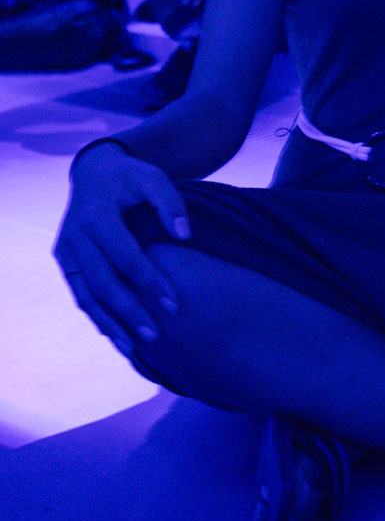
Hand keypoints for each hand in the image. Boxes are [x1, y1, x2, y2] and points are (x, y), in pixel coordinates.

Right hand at [54, 143, 190, 357]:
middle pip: (103, 282)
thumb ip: (171, 202)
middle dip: (130, 311)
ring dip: (109, 323)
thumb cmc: (130, 177)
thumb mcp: (152, 177)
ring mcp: (66, 249)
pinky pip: (79, 293)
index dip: (150, 283)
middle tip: (155, 335)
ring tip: (133, 348)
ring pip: (86, 295)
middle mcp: (76, 234)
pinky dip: (96, 315)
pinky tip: (114, 333)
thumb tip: (186, 236)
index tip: (174, 305)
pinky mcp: (64, 259)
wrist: (94, 172)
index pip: (126, 257)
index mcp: (97, 214)